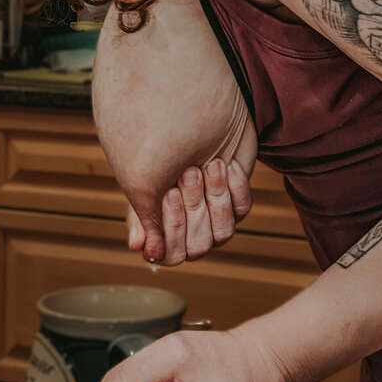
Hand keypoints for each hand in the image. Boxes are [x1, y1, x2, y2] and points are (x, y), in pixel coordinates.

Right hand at [126, 158, 251, 265]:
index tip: (170, 193)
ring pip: (223, 232)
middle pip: (199, 244)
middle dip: (193, 206)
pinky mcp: (238, 208)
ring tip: (210, 165)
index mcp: (165, 238)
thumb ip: (141, 216)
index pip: (172, 254)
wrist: (187, 127)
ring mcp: (216, 225)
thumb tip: (139, 247)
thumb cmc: (159, 158)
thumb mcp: (144, 185)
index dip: (173, 226)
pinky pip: (242, 209)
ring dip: (216, 196)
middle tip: (189, 173)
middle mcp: (192, 238)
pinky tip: (227, 164)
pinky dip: (235, 186)